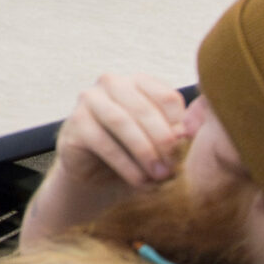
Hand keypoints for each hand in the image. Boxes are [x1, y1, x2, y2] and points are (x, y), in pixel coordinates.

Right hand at [60, 73, 192, 186]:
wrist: (99, 177)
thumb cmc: (136, 155)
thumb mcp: (161, 143)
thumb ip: (177, 133)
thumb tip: (190, 133)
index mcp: (139, 82)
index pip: (167, 97)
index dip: (181, 127)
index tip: (188, 152)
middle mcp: (111, 83)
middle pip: (144, 108)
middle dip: (162, 142)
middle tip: (174, 168)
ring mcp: (88, 100)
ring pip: (121, 122)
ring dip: (144, 152)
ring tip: (159, 176)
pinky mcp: (74, 122)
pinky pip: (102, 141)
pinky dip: (125, 164)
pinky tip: (139, 181)